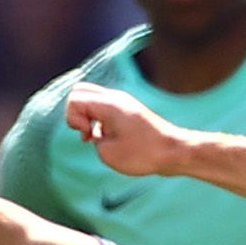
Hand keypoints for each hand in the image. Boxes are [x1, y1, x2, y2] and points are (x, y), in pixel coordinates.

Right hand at [67, 83, 185, 176]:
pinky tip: (103, 136)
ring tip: (93, 135)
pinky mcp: (127, 110)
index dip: (73, 119)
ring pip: (90, 97)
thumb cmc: (143, 153)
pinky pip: (101, 105)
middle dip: (74, 112)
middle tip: (86, 131)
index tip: (88, 134)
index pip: (74, 99)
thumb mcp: (107, 153)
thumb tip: (94, 133)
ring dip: (85, 115)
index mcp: (109, 104)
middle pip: (79, 90)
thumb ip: (93, 139)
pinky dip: (96, 118)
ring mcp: (122, 102)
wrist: (172, 151)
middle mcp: (115, 98)